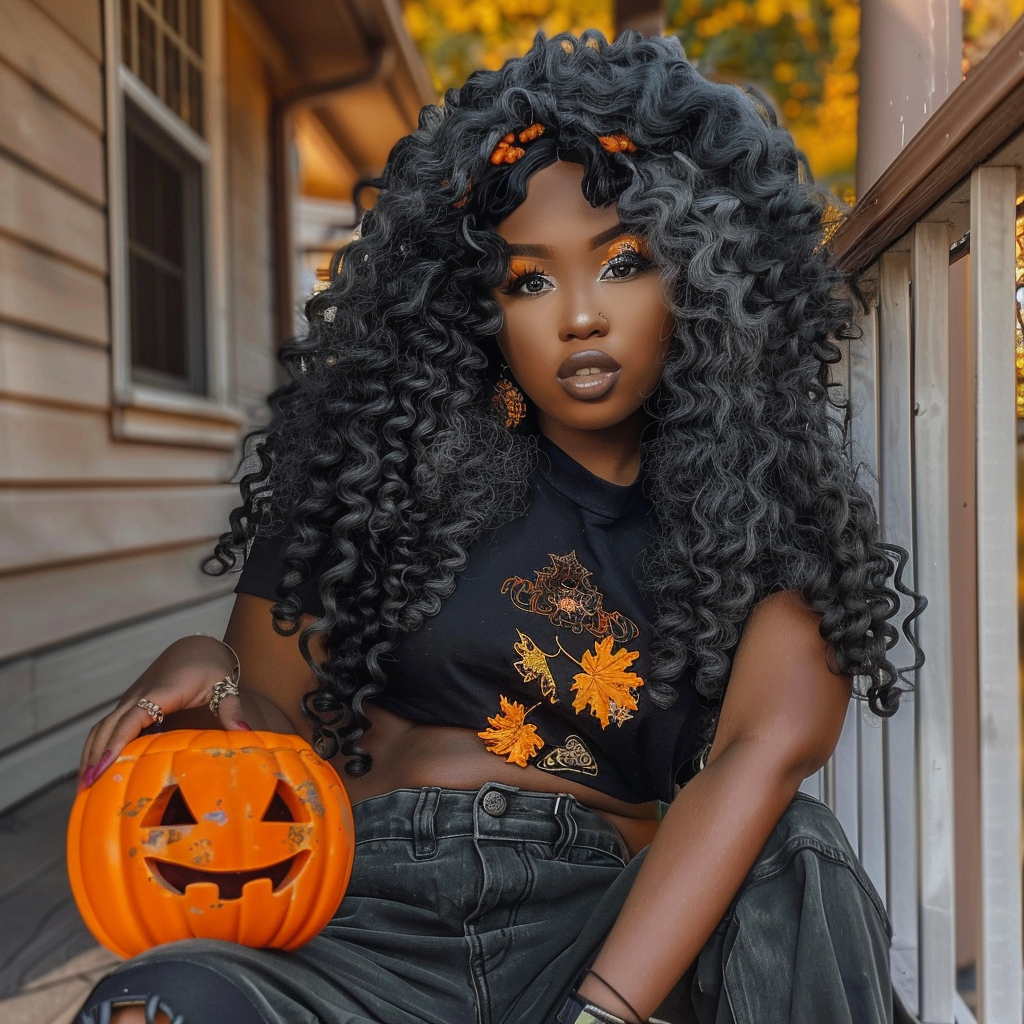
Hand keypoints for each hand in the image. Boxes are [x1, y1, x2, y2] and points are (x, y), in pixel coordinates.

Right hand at [78, 635, 246, 786]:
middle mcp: (139, 694)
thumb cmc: (211, 668)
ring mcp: (131, 699)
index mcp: (162, 691)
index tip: (104, 766)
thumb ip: (233, 709)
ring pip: (103, 726)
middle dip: (96, 756)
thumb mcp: (225, 685)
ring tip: (85, 786)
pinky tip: (97, 769)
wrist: (196, 648)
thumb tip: (245, 734)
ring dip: (92, 753)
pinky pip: (109, 726)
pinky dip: (98, 746)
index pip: (133, 717)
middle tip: (88, 789)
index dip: (117, 742)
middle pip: (110, 726)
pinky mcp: (130, 704)